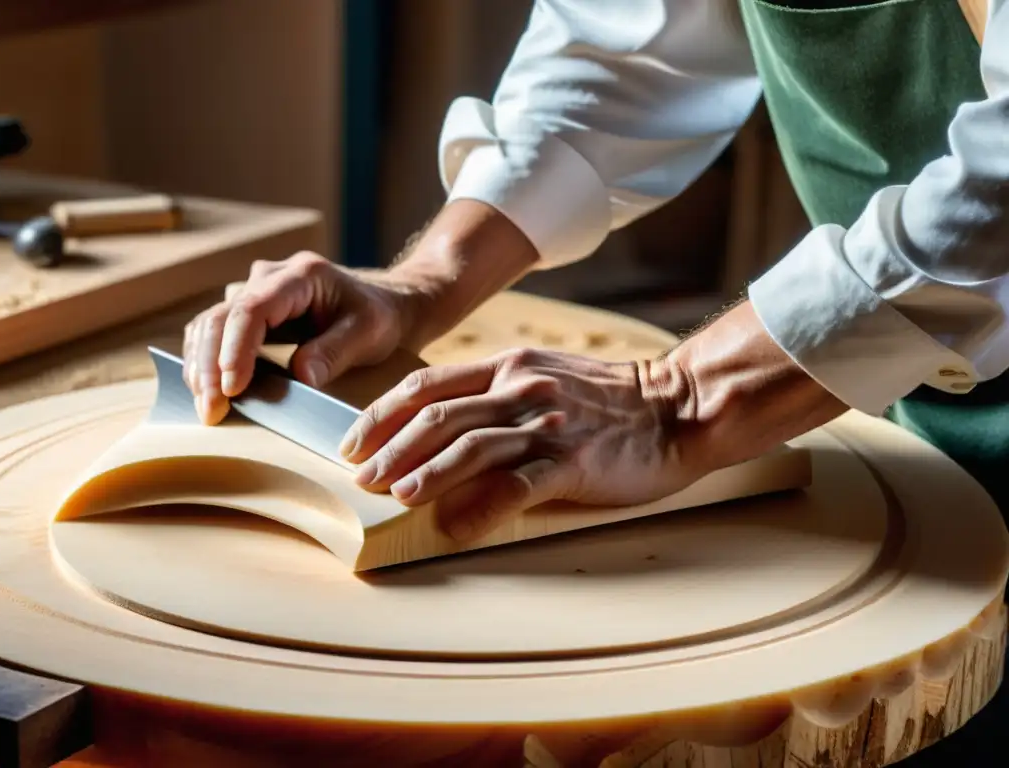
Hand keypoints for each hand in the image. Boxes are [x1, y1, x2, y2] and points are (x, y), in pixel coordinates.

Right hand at [182, 251, 422, 424]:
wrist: (385, 303)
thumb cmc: (379, 316)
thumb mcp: (369, 332)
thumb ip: (335, 351)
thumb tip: (301, 377)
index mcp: (301, 276)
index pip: (252, 309)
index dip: (235, 349)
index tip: (231, 387)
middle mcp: (269, 277)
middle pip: (221, 317)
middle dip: (210, 366)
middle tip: (211, 410)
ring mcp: (254, 291)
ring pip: (210, 324)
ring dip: (202, 366)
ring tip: (207, 407)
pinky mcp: (249, 311)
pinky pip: (216, 332)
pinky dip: (206, 361)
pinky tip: (206, 390)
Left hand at [339, 347, 697, 541]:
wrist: (675, 407)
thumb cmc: (606, 400)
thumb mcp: (543, 377)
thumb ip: (494, 395)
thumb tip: (438, 432)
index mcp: (507, 366)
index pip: (427, 385)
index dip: (382, 414)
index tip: (353, 442)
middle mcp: (521, 389)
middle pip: (439, 416)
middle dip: (390, 448)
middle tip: (360, 478)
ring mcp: (548, 424)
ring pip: (471, 445)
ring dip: (426, 472)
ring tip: (395, 496)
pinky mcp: (575, 460)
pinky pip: (518, 485)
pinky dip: (482, 506)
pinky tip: (455, 527)